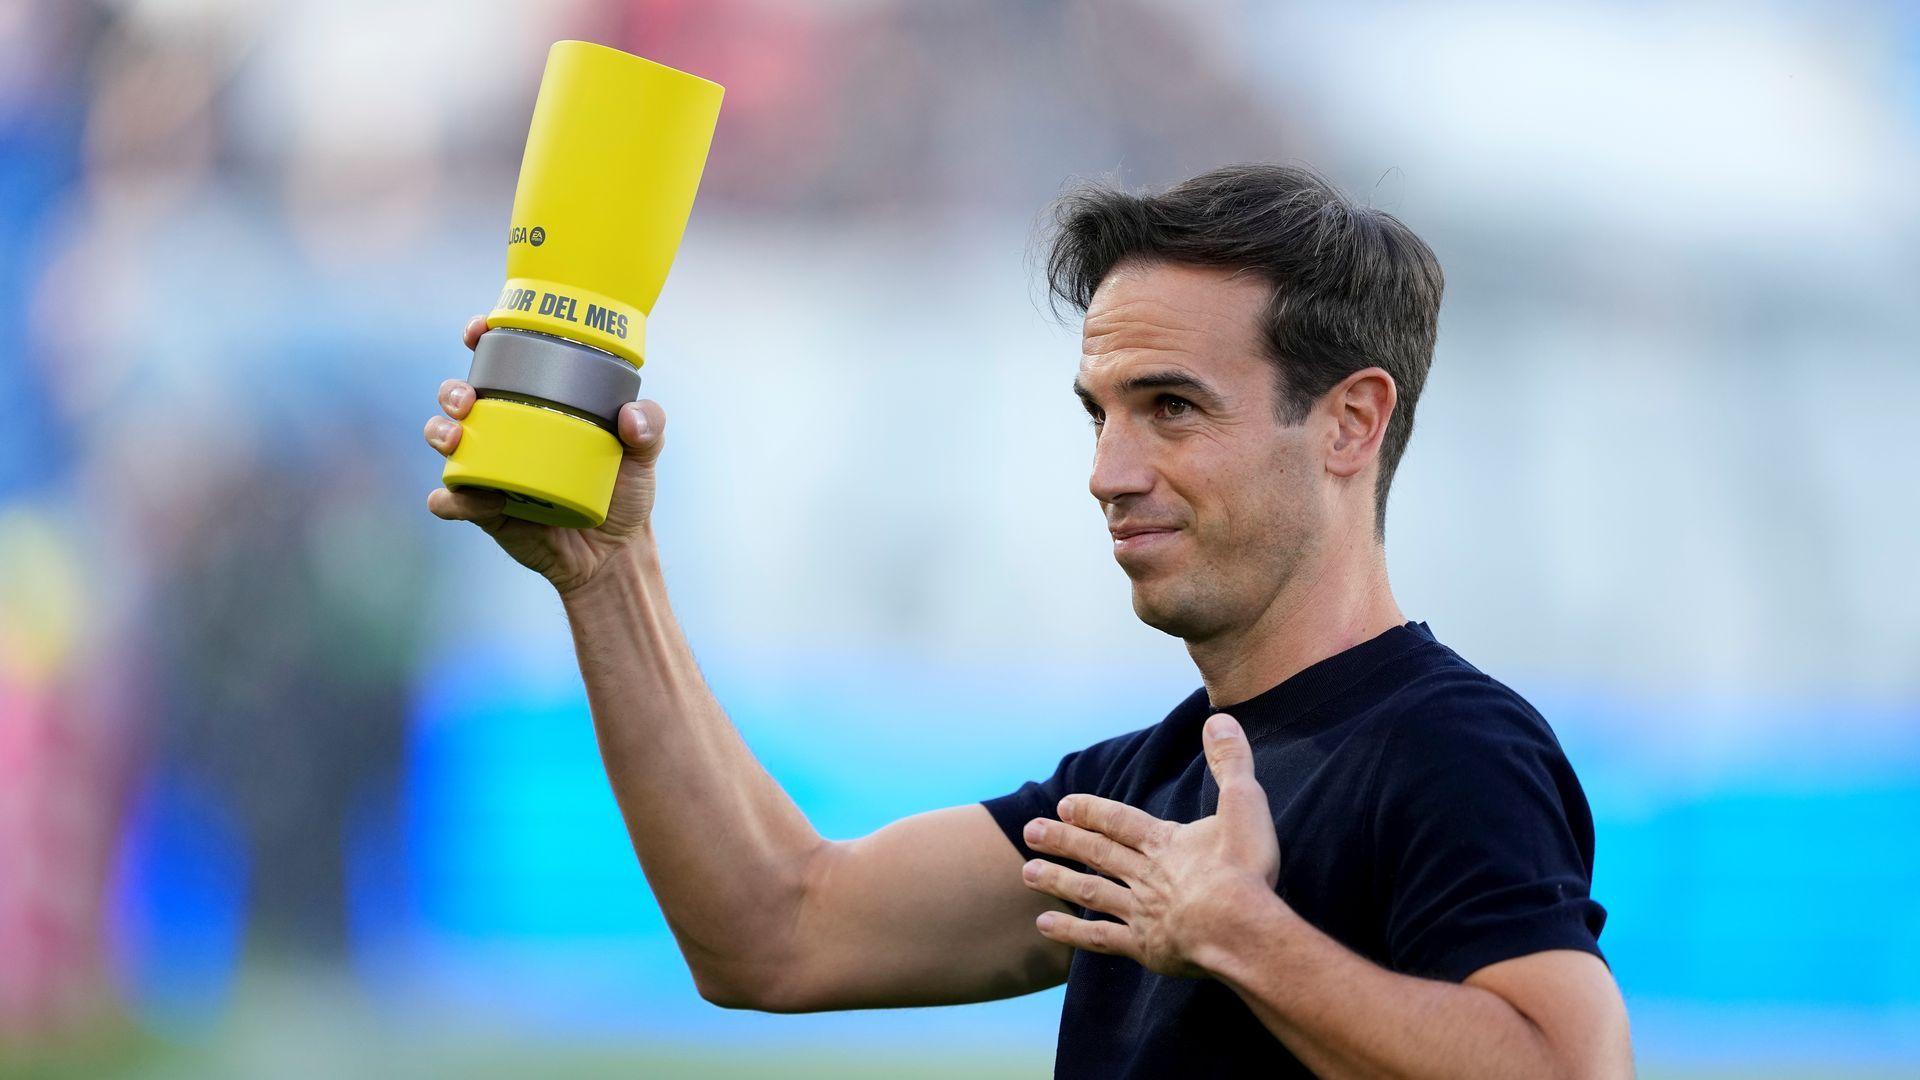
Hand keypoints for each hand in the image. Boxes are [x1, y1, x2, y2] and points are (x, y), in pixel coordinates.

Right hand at [424, 314, 665, 595]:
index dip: (480, 338)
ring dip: (440, 433)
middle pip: (459, 396)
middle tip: (467, 401)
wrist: (612, 552)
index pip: (499, 362)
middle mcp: (503, 429)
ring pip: (445, 439)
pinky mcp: (482, 508)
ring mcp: (488, 467)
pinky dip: (449, 498)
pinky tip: (464, 499)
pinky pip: (451, 500)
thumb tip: (630, 418)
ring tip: (455, 440)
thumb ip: (649, 427)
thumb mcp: (643, 456)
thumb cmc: (623, 492)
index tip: (479, 330)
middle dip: (452, 391)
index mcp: (534, 403)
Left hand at [1019, 713, 1281, 978]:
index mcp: (1165, 843)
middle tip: (1030, 831)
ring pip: (1090, 892)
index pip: (1121, 821)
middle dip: (1064, 841)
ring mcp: (1140, 912)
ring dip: (1058, 881)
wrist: (1239, 929)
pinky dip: (1070, 932)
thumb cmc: (1244, 869)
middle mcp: (1145, 874)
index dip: (1092, 812)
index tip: (1064, 806)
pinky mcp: (1143, 947)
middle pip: (1097, 853)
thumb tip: (1221, 720)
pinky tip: (1043, 926)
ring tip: (1027, 873)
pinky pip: (1099, 938)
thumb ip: (1231, 763)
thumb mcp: (1244, 805)